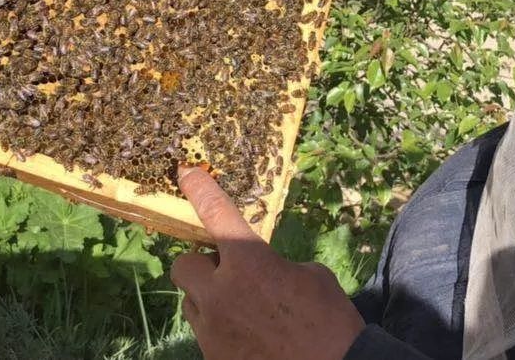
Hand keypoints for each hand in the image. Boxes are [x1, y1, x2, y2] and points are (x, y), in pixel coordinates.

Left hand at [170, 167, 364, 359]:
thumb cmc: (331, 321)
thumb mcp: (311, 276)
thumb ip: (276, 266)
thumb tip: (262, 274)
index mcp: (249, 261)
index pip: (215, 213)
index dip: (199, 189)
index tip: (186, 172)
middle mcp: (221, 292)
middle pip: (183, 265)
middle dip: (200, 265)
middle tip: (225, 272)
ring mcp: (212, 330)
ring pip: (192, 302)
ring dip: (209, 298)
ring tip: (242, 310)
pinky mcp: (212, 358)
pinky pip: (205, 333)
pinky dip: (220, 328)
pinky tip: (248, 335)